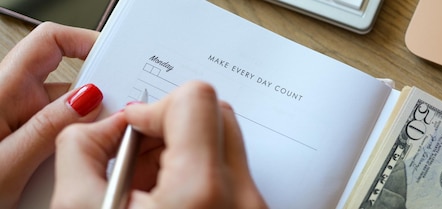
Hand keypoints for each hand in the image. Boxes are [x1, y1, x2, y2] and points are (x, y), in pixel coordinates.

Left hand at [0, 22, 102, 207]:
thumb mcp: (7, 165)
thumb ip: (47, 129)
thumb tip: (89, 98)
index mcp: (3, 91)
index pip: (51, 42)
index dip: (85, 40)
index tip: (116, 58)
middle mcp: (11, 99)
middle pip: (69, 81)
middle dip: (97, 99)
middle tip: (114, 120)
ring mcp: (19, 118)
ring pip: (69, 112)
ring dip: (85, 130)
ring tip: (87, 157)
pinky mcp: (25, 137)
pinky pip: (62, 132)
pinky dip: (76, 145)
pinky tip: (75, 165)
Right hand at [52, 81, 267, 208]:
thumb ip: (83, 149)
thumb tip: (103, 123)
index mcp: (204, 190)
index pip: (197, 98)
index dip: (156, 107)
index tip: (135, 130)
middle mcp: (242, 196)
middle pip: (217, 115)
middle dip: (169, 128)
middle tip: (139, 161)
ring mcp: (255, 206)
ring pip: (224, 142)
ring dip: (182, 151)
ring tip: (151, 191)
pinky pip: (230, 172)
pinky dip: (197, 175)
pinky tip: (170, 204)